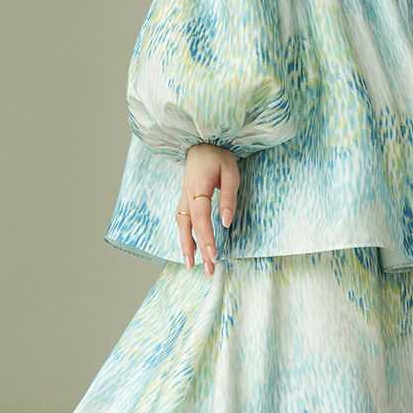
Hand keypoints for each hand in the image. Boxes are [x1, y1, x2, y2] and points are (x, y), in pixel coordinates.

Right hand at [176, 143, 239, 276]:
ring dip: (186, 246)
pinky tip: (190, 248)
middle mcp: (186, 195)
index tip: (213, 255)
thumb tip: (226, 222)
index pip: (201, 217)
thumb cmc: (219, 156)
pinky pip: (182, 221)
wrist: (202, 143)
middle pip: (188, 226)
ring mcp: (183, 197)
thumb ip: (228, 198)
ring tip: (192, 265)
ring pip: (181, 225)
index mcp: (198, 187)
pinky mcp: (184, 199)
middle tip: (207, 269)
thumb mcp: (231, 173)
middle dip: (196, 250)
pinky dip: (185, 236)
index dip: (206, 237)